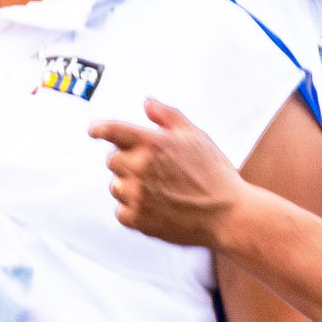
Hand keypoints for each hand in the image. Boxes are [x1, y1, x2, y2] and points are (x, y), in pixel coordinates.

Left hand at [92, 98, 247, 248]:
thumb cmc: (215, 174)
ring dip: (128, 187)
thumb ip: (167, 116)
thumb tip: (147, 103)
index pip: (111, 130)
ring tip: (158, 191)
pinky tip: (155, 208)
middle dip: (126, 162)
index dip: (99, 129)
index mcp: (152, 142)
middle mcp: (140, 167)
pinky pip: (121, 212)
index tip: (93, 131)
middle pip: (112, 161)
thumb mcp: (195, 136)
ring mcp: (137, 195)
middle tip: (151, 170)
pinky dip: (132, 211)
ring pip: (115, 187)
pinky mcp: (138, 219)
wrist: (228, 214)